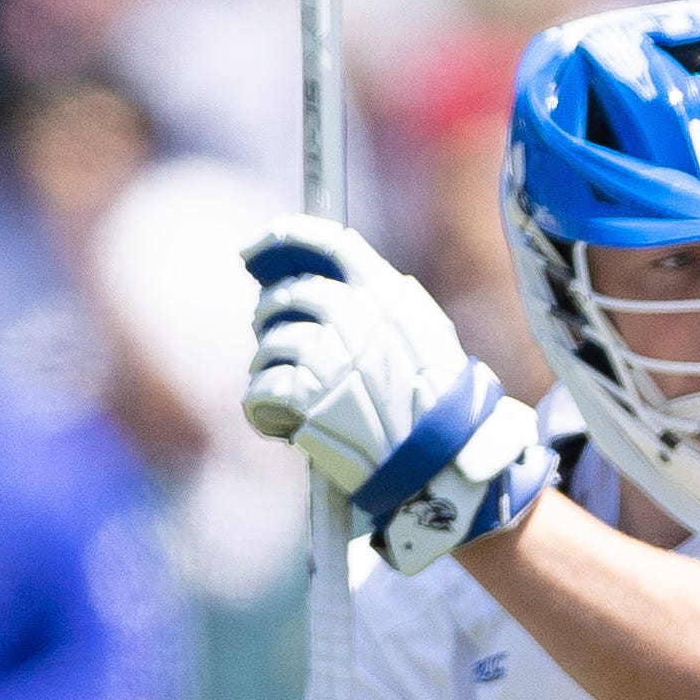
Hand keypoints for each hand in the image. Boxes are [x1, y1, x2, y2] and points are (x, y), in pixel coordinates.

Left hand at [241, 217, 551, 574]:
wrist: (444, 461)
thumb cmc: (442, 403)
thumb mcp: (427, 337)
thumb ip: (385, 306)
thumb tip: (336, 286)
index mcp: (386, 294)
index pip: (329, 243)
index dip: (285, 237)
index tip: (256, 248)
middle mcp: (354, 315)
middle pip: (289, 294)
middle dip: (271, 314)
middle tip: (273, 336)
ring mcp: (327, 354)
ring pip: (270, 344)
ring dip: (268, 366)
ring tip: (284, 389)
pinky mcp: (305, 396)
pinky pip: (261, 389)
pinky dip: (262, 407)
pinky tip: (278, 421)